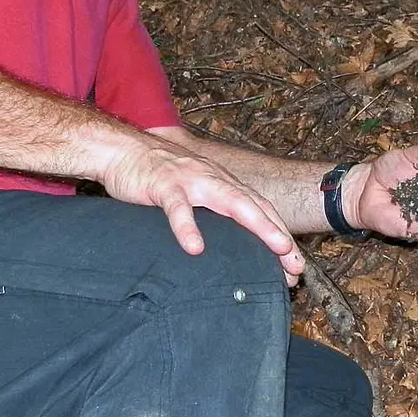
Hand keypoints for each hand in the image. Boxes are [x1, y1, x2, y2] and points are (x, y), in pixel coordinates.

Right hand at [100, 135, 305, 284]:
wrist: (121, 150)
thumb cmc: (158, 177)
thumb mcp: (192, 193)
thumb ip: (211, 213)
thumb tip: (229, 247)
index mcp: (223, 184)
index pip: (261, 209)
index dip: (281, 235)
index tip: (294, 266)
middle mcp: (215, 180)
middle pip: (256, 206)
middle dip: (280, 234)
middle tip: (296, 264)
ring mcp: (191, 181)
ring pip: (231, 201)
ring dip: (257, 225)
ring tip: (274, 249)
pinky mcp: (163, 185)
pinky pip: (177, 207)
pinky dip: (187, 226)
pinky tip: (194, 247)